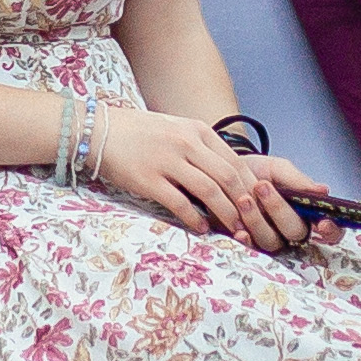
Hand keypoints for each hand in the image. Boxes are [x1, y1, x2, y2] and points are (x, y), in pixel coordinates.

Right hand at [90, 107, 314, 249]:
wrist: (101, 131)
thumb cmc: (141, 134)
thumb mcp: (178, 130)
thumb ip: (202, 149)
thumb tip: (229, 178)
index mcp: (197, 130)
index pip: (235, 161)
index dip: (250, 186)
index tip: (259, 206)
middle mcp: (186, 143)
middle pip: (227, 177)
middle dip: (243, 204)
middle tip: (252, 224)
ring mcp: (167, 160)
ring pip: (208, 191)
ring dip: (225, 214)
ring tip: (233, 230)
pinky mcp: (149, 179)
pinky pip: (179, 203)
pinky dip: (195, 218)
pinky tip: (202, 228)